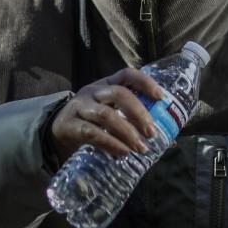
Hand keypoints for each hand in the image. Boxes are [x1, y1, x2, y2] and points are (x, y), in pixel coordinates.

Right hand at [48, 68, 163, 161]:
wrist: (58, 131)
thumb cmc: (92, 121)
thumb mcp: (110, 115)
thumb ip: (133, 123)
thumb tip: (169, 143)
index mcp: (106, 84)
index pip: (126, 74)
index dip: (145, 82)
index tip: (161, 98)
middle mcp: (93, 91)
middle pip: (118, 94)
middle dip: (138, 113)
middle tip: (151, 133)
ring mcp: (79, 106)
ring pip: (105, 115)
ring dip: (126, 132)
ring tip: (140, 148)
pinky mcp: (69, 125)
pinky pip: (91, 133)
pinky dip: (110, 143)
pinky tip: (122, 153)